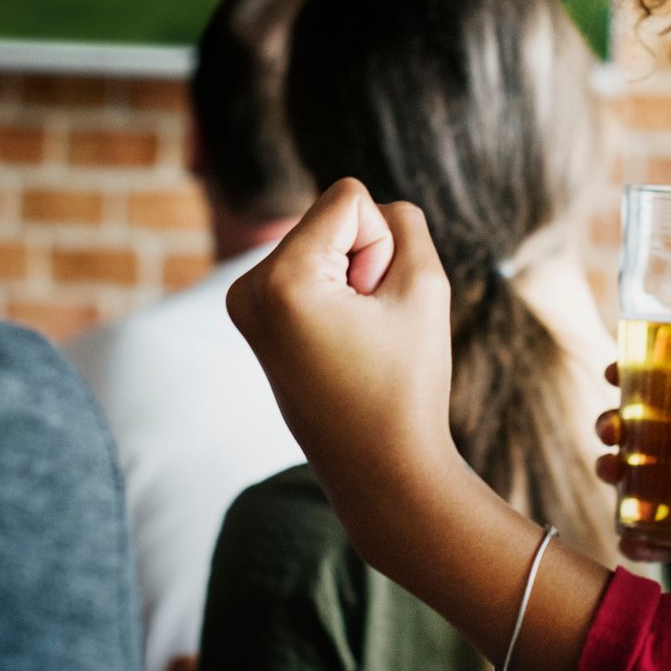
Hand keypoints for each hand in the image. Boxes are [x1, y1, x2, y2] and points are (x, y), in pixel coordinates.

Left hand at [226, 179, 469, 567]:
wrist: (380, 472)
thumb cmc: (407, 382)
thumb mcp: (425, 282)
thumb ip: (403, 221)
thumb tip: (364, 211)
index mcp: (279, 280)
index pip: (349, 198)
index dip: (383, 245)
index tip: (376, 306)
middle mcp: (247, 288)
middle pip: (331, 216)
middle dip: (364, 260)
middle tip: (367, 330)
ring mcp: (244, 306)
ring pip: (322, 240)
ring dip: (352, 278)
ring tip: (355, 340)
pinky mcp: (254, 318)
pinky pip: (309, 267)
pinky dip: (334, 293)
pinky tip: (341, 342)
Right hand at [593, 362, 670, 581]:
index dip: (637, 376)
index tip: (614, 373)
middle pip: (646, 432)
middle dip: (615, 426)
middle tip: (609, 429)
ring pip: (645, 482)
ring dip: (618, 477)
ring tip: (610, 473)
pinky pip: (669, 540)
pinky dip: (645, 542)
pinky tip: (632, 542)